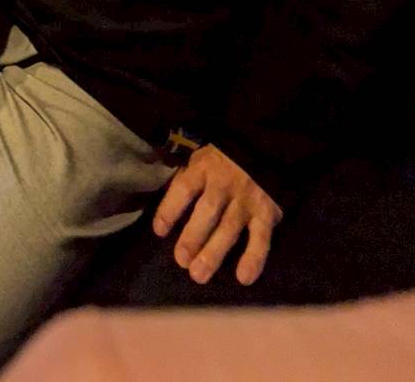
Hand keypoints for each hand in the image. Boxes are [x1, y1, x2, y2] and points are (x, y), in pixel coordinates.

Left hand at [153, 143, 282, 285]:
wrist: (264, 149)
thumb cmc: (222, 160)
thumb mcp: (200, 158)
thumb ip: (186, 179)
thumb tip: (165, 209)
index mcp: (203, 168)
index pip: (184, 188)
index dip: (170, 209)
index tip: (159, 231)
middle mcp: (224, 184)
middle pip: (207, 212)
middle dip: (193, 237)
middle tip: (182, 261)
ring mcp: (246, 199)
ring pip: (229, 228)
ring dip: (214, 253)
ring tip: (199, 275)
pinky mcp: (267, 212)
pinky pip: (261, 238)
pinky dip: (254, 258)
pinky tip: (244, 278)